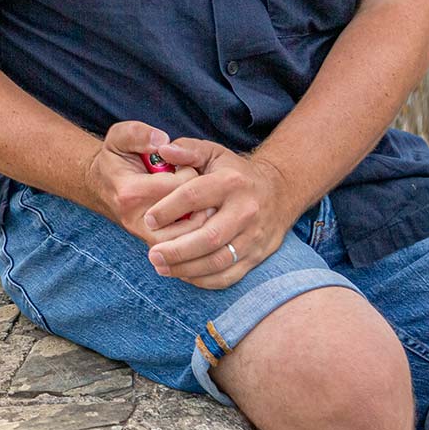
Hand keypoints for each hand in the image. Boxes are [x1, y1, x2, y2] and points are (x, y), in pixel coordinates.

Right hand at [82, 122, 204, 242]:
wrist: (101, 187)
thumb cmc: (115, 160)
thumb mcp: (120, 137)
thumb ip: (139, 133)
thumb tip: (163, 141)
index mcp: (131, 192)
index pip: (179, 187)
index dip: (190, 172)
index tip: (184, 165)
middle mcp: (138, 219)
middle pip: (188, 212)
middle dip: (198, 195)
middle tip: (193, 184)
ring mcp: (145, 235)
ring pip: (189, 236)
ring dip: (200, 216)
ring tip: (196, 198)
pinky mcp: (153, 244)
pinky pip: (183, 245)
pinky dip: (195, 231)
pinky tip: (193, 212)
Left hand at [139, 140, 294, 288]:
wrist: (279, 191)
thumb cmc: (235, 172)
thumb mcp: (213, 153)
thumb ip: (187, 151)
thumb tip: (162, 149)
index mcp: (230, 183)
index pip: (195, 196)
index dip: (169, 209)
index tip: (148, 219)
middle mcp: (245, 211)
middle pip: (209, 236)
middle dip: (177, 250)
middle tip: (152, 254)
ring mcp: (253, 236)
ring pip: (219, 260)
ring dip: (187, 268)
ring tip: (161, 267)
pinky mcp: (257, 255)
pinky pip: (229, 275)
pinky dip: (205, 280)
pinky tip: (184, 274)